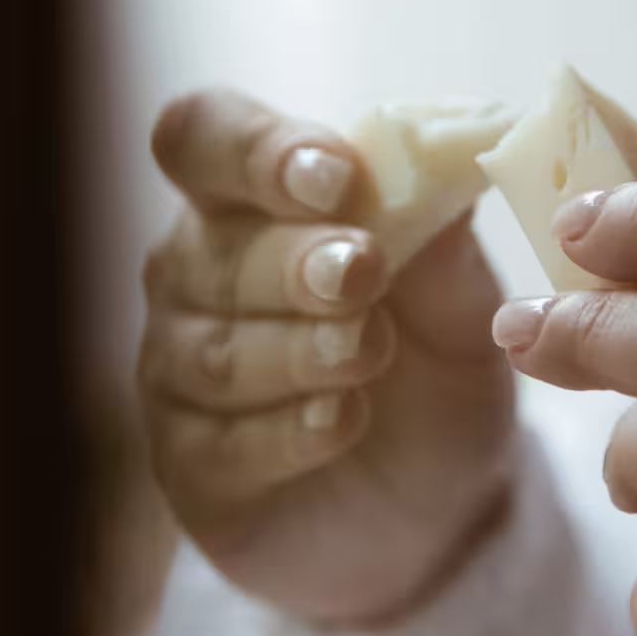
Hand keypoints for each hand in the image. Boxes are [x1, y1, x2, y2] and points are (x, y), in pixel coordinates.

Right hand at [139, 89, 515, 625]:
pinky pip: (218, 444)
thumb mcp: (459, 294)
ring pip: (212, 351)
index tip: (336, 177)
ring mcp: (177, 370)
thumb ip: (440, 231)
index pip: (205, 137)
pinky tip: (341, 423)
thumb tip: (438, 155)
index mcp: (251, 197)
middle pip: (211, 250)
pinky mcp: (187, 465)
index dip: (256, 150)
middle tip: (364, 270)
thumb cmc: (434, 362)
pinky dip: (286, 433)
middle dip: (294, 260)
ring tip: (370, 351)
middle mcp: (195, 272)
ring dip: (298, 348)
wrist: (444, 498)